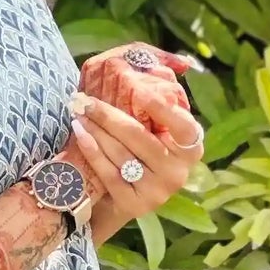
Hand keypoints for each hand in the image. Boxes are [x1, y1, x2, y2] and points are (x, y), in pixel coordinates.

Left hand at [68, 85, 204, 225]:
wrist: (120, 199)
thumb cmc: (140, 151)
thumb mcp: (155, 128)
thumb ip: (162, 98)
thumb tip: (169, 64)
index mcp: (191, 148)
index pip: (181, 125)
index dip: (161, 108)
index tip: (136, 88)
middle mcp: (178, 172)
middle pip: (140, 137)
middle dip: (109, 115)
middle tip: (85, 99)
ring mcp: (158, 191)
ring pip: (122, 154)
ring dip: (96, 129)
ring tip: (78, 113)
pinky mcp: (136, 205)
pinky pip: (110, 173)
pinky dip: (92, 151)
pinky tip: (80, 134)